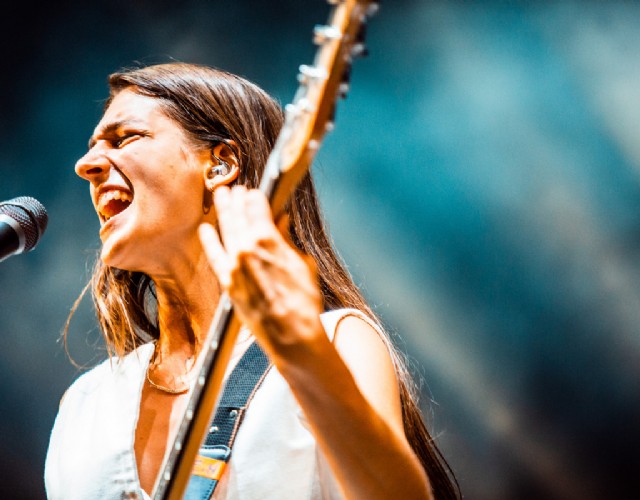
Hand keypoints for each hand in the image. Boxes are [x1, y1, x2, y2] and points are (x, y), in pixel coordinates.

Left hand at [198, 186, 323, 361]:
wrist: (291, 334)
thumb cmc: (303, 301)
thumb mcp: (302, 263)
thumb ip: (286, 240)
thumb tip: (281, 223)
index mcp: (267, 239)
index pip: (257, 206)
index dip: (256, 196)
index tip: (254, 192)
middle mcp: (245, 248)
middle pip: (238, 214)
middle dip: (235, 198)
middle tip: (232, 188)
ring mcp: (233, 265)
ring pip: (225, 229)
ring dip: (223, 211)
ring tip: (220, 196)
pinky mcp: (227, 281)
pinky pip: (214, 255)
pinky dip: (209, 241)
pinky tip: (205, 229)